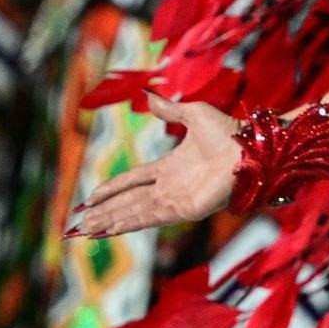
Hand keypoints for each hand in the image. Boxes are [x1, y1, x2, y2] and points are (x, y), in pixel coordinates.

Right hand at [65, 95, 238, 237]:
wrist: (250, 147)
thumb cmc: (228, 131)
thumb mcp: (193, 113)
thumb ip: (169, 110)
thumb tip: (149, 96)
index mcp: (170, 167)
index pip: (132, 181)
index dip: (111, 189)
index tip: (90, 198)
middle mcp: (170, 187)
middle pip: (128, 202)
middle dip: (103, 213)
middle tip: (78, 224)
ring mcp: (176, 200)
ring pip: (134, 213)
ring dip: (109, 221)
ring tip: (86, 230)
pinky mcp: (184, 210)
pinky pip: (150, 217)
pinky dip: (129, 223)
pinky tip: (112, 228)